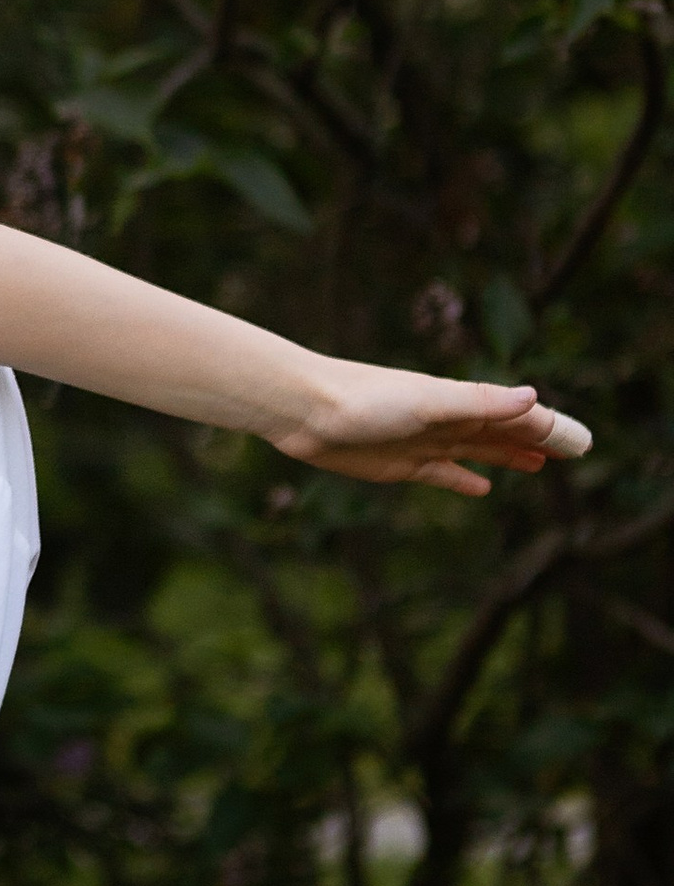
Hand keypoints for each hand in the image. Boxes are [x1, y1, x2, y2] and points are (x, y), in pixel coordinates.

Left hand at [271, 362, 593, 498]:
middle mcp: (445, 420)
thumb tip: (532, 398)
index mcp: (458, 402)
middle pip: (502, 433)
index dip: (548, 427)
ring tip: (540, 465)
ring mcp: (423, 443)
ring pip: (478, 451)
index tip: (581, 440)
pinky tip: (482, 487)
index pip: (515, 415)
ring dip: (508, 457)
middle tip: (574, 452)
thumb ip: (479, 402)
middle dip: (536, 441)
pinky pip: (442, 474)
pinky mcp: (400, 465)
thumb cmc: (363, 399)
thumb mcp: (427, 401)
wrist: (303, 412)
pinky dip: (464, 479)